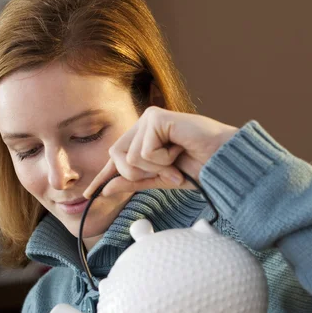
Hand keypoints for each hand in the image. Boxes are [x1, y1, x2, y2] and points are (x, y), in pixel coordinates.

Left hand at [84, 107, 237, 197]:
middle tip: (169, 172)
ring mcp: (150, 118)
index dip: (103, 176)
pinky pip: (144, 151)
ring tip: (177, 160)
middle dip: (140, 174)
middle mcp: (144, 124)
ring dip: (156, 168)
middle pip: (118, 157)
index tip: (88, 195)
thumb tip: (105, 190)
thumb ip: (134, 183)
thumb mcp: (161, 180)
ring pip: (130, 157)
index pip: (118, 159)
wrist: (223, 162)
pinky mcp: (157, 118)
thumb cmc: (199, 167)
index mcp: (143, 137)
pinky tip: (180, 150)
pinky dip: (163, 160)